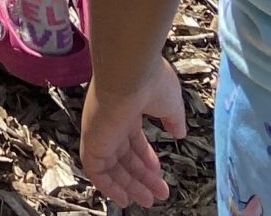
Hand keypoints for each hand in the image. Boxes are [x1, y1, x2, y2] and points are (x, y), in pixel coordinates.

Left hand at [81, 63, 184, 206]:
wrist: (129, 69)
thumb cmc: (151, 81)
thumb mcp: (171, 103)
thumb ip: (173, 119)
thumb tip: (178, 132)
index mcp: (127, 108)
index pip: (133, 138)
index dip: (146, 158)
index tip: (159, 174)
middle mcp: (111, 119)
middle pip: (124, 154)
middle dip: (141, 175)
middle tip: (159, 193)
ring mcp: (100, 130)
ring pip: (112, 165)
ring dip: (130, 185)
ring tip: (149, 201)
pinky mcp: (92, 140)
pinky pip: (96, 169)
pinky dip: (108, 186)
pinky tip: (124, 199)